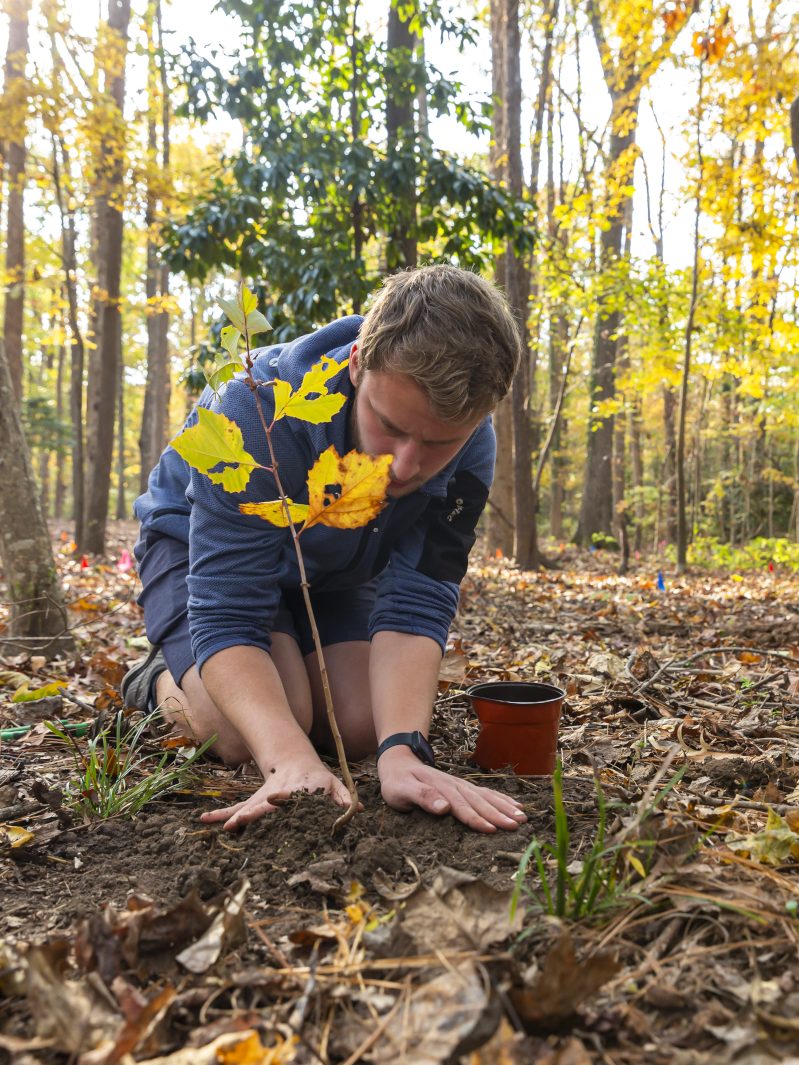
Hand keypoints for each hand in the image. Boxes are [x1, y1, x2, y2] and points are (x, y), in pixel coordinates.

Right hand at [200, 756, 351, 830]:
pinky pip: (236, 809)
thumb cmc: (317, 780)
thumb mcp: (333, 786)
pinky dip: (221, 815)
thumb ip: (344, 798)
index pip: (285, 797)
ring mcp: (261, 798)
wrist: (296, 764)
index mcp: (293, 791)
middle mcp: (273, 794)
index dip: (279, 800)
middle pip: (259, 804)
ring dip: (228, 814)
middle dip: (248, 814)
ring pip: (243, 807)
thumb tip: (360, 810)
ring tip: (210, 822)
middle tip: (234, 823)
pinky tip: (205, 820)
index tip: (270, 802)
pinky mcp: (254, 803)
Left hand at [377, 747, 526, 832]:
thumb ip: (422, 797)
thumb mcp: (400, 790)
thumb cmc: (397, 782)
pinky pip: (485, 792)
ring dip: (504, 806)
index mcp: (440, 789)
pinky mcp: (463, 787)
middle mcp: (454, 785)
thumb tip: (444, 808)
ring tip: (522, 816)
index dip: (476, 818)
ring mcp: (460, 785)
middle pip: (478, 801)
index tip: (492, 829)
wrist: (398, 762)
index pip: (460, 807)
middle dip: (498, 814)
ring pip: (485, 796)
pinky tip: (514, 804)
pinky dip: (500, 798)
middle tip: (517, 825)